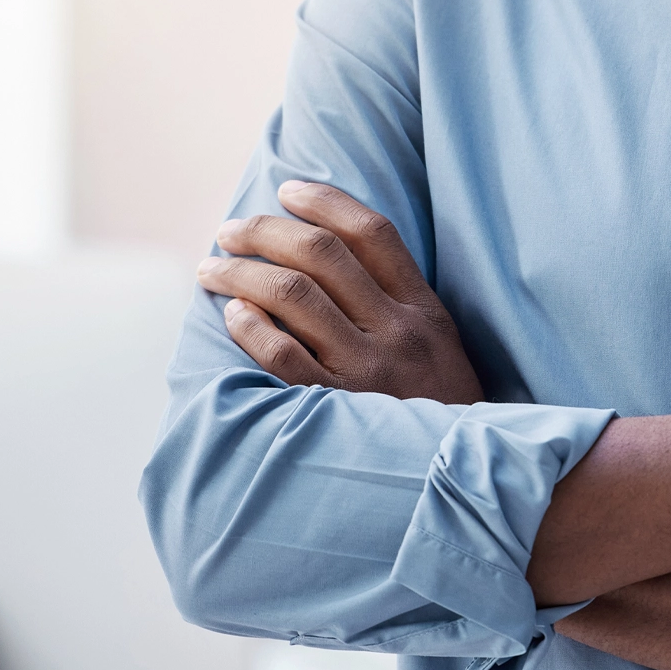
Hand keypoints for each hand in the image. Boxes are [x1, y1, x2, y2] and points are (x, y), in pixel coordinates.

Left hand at [197, 181, 485, 405]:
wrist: (458, 480)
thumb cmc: (437, 410)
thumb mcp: (439, 347)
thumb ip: (397, 302)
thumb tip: (325, 252)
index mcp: (423, 310)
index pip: (373, 232)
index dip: (326, 201)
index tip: (287, 189)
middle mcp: (397, 333)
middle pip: (322, 254)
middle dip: (265, 231)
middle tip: (228, 231)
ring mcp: (368, 372)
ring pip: (293, 295)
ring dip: (241, 273)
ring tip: (212, 269)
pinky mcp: (338, 410)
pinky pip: (283, 356)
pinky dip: (251, 327)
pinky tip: (232, 314)